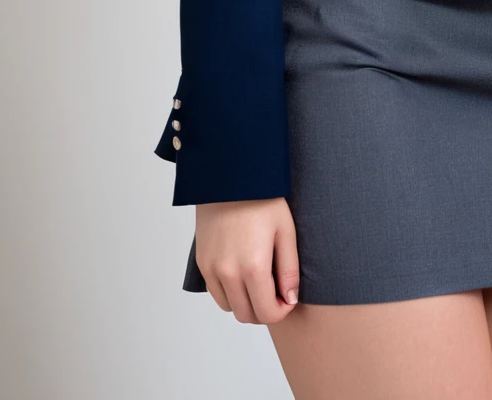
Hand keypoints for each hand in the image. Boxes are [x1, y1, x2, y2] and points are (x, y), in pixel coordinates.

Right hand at [194, 197, 300, 323]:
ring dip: (246, 302)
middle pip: (247, 315)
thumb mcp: (285, 231)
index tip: (287, 298)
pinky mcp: (201, 263)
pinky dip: (230, 292)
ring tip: (259, 280)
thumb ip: (289, 270)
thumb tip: (290, 299)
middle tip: (275, 291)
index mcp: (253, 267)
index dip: (281, 310)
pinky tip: (242, 273)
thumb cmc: (262, 200)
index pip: (267, 313)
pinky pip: (216, 293)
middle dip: (264, 309)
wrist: (229, 177)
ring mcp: (211, 269)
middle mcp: (228, 273)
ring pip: (230, 307)